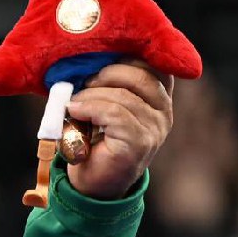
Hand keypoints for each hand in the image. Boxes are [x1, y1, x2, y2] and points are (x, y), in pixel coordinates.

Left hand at [64, 59, 174, 199]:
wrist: (92, 181)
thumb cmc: (93, 138)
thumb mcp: (102, 103)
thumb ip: (105, 83)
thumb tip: (84, 58)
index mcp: (157, 96)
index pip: (154, 63)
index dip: (126, 55)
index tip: (99, 56)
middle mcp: (163, 111)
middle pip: (142, 74)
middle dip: (106, 72)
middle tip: (83, 82)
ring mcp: (155, 128)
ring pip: (124, 96)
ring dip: (90, 95)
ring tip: (73, 103)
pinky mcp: (140, 143)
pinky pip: (115, 115)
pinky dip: (89, 108)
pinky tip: (74, 111)